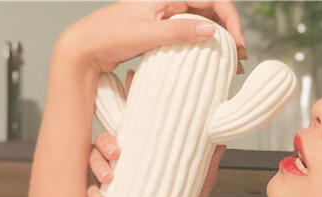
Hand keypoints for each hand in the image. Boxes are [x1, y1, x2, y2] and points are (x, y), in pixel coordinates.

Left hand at [60, 0, 246, 75]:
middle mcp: (168, 2)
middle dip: (228, 34)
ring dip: (216, 43)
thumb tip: (210, 31)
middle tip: (238, 59)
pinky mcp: (159, 32)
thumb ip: (179, 31)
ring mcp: (164, 17)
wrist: (84, 48)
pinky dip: (201, 49)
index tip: (237, 44)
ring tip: (228, 66)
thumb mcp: (147, 34)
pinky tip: (207, 66)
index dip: (230, 19)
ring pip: (200, 25)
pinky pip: (187, 36)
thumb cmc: (109, 36)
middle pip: (210, 12)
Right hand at [87, 69, 225, 196]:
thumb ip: (204, 170)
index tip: (132, 82)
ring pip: (91, 161)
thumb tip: (220, 142)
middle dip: (107, 140)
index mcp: (143, 157)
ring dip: (97, 164)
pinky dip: (91, 193)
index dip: (129, 101)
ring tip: (109, 178)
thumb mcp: (192, 195)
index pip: (133, 124)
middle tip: (118, 150)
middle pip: (106, 139)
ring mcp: (108, 185)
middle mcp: (122, 167)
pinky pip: (86, 192)